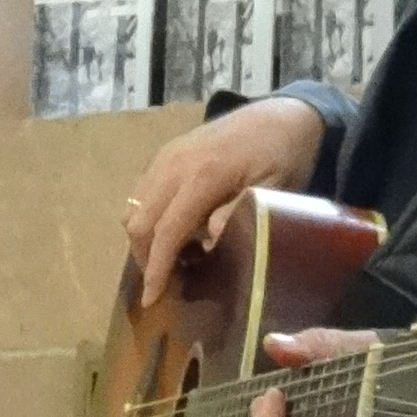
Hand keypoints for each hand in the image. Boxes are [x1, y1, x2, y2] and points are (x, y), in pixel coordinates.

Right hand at [123, 97, 326, 308]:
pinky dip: (148, 217)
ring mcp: (166, 156)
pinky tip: (175, 231)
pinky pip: (141, 192)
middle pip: (139, 221)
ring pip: (134, 207)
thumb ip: (241, 214)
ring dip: (145, 239)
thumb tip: (208, 240)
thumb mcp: (275, 190)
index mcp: (203, 175)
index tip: (152, 300)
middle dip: (146, 259)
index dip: (157, 268)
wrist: (281, 115)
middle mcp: (175, 164)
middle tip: (166, 284)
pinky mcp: (165, 154)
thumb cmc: (283, 156)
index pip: (167, 230)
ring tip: (174, 259)